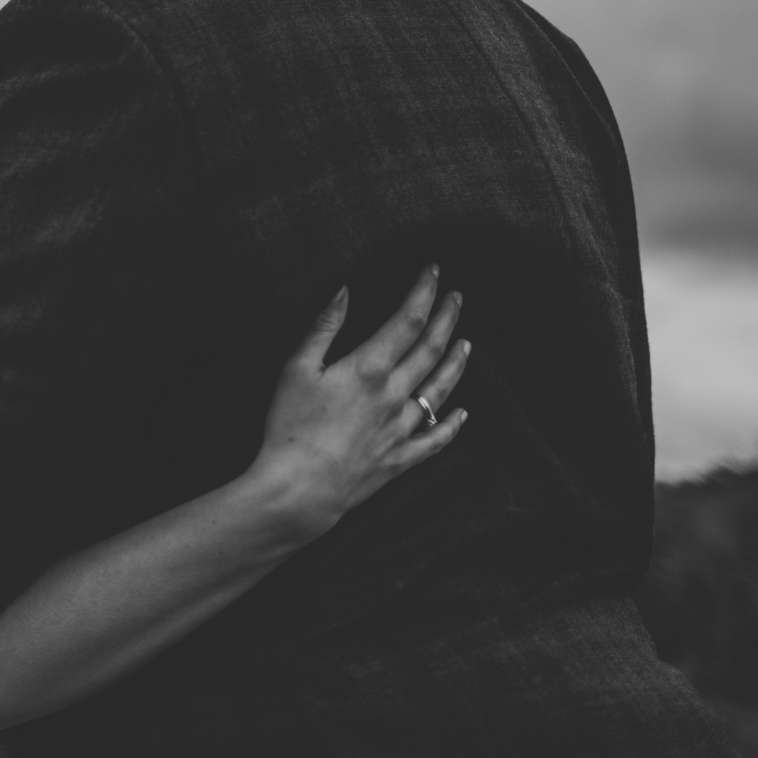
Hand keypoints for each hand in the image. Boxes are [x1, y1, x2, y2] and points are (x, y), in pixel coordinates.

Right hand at [248, 266, 470, 538]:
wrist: (300, 487)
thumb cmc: (290, 425)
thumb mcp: (296, 369)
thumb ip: (324, 328)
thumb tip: (344, 291)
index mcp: (369, 368)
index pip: (407, 320)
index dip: (423, 293)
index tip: (434, 271)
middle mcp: (394, 395)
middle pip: (431, 350)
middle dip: (447, 319)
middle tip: (458, 297)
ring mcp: (401, 428)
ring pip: (440, 390)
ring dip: (456, 364)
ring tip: (467, 343)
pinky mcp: (400, 458)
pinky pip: (435, 439)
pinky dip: (452, 424)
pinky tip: (463, 414)